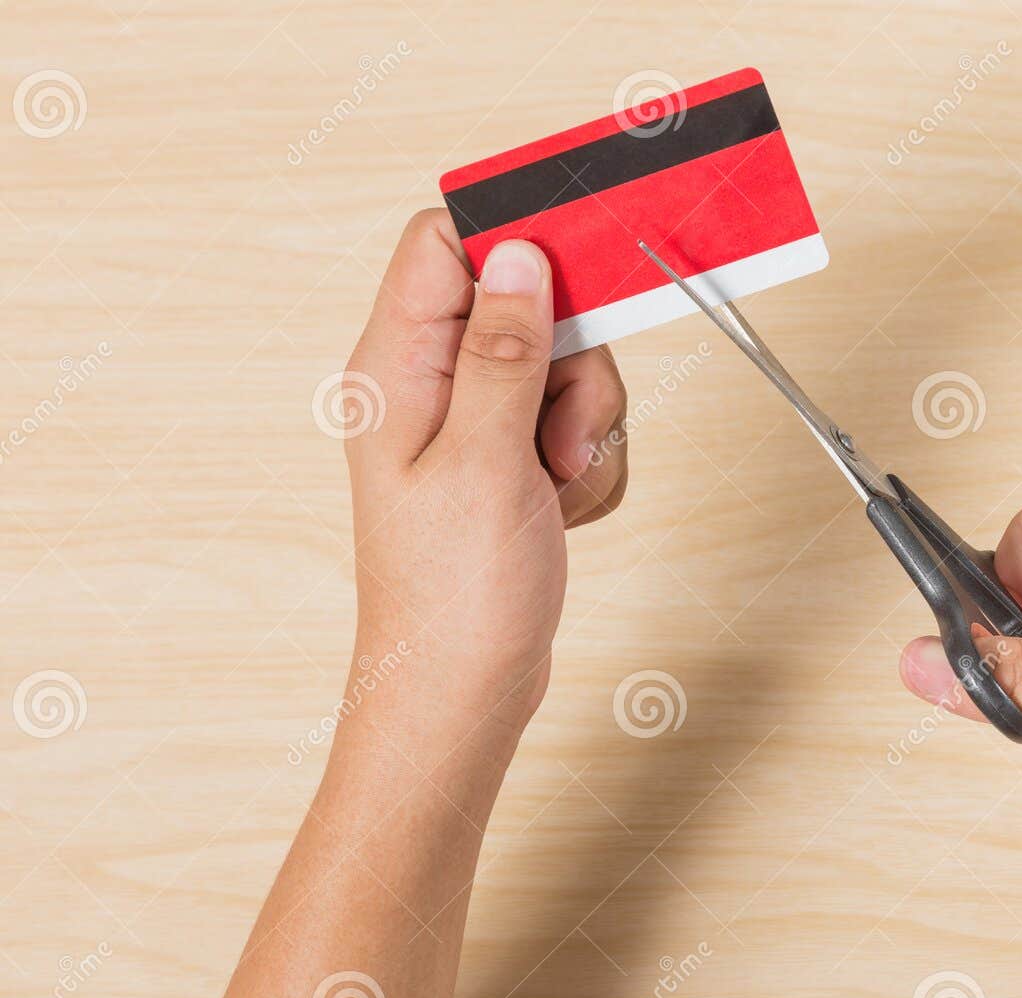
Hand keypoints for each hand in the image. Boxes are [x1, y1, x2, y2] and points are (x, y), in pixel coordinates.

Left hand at [342, 210, 626, 734]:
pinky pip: (576, 422)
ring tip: (555, 489)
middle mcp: (430, 383)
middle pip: (529, 303)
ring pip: (565, 367)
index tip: (581, 274)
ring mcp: (473, 423)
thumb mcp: (486, 461)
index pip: (446, 244)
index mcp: (397, 367)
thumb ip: (505, 349)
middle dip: (573, 366)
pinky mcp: (510, 460)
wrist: (462, 694)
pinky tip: (561, 513)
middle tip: (558, 436)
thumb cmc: (455, 597)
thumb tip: (518, 252)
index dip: (516, 243)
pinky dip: (587, 464)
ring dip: (586, 425)